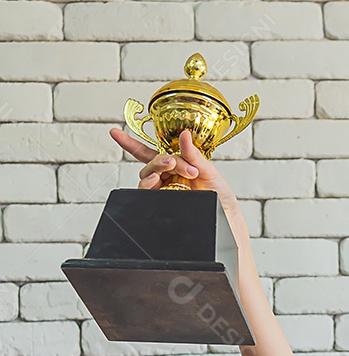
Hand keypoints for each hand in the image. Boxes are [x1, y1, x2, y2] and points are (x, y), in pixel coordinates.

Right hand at [108, 127, 248, 245]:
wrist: (226, 222)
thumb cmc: (221, 199)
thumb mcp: (210, 172)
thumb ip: (194, 155)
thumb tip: (183, 133)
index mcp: (177, 167)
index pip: (152, 154)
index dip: (131, 144)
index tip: (115, 132)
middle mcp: (167, 179)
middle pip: (151, 163)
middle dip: (160, 160)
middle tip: (173, 162)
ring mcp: (163, 192)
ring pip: (147, 176)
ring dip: (155, 169)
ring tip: (168, 169)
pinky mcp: (162, 204)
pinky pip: (147, 193)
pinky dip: (148, 184)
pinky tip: (156, 180)